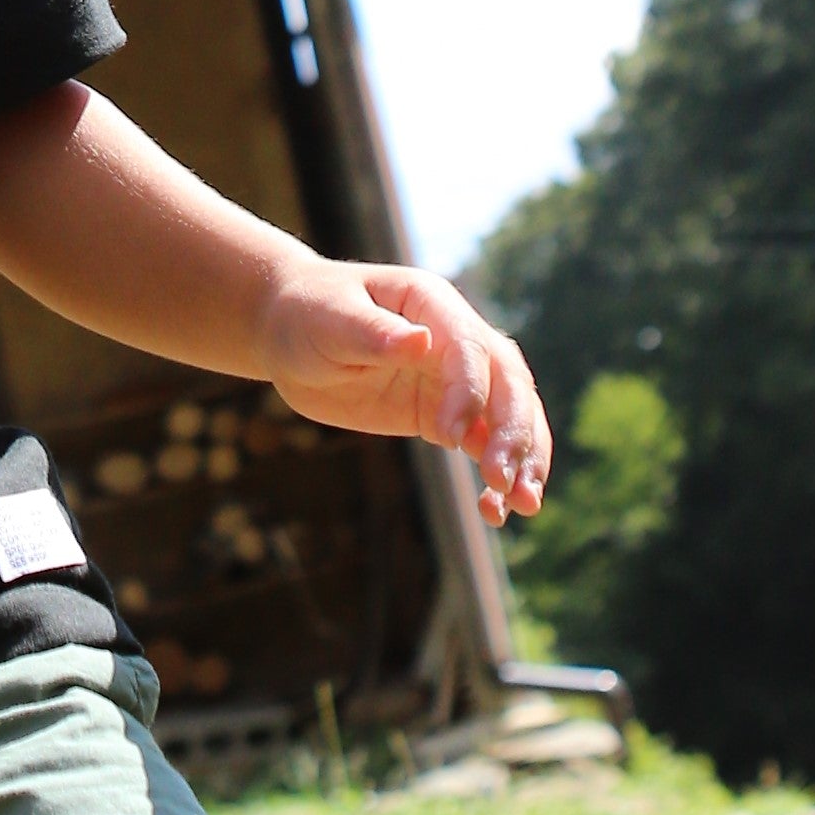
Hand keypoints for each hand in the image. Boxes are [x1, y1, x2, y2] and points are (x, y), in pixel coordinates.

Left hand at [260, 262, 552, 523]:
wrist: (290, 332)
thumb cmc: (308, 313)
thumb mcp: (330, 320)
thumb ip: (374, 334)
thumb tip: (420, 342)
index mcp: (432, 303)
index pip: (470, 346)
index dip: (468, 390)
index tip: (453, 436)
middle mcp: (455, 338)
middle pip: (507, 382)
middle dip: (513, 431)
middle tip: (503, 480)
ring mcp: (453, 378)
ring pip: (509, 416)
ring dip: (523, 459)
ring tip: (524, 505)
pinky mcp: (443, 414)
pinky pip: (483, 443)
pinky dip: (497, 475)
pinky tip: (497, 511)